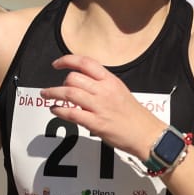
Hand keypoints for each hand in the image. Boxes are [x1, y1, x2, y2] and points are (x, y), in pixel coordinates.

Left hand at [40, 54, 165, 159]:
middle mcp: (104, 91)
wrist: (146, 134)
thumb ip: (102, 84)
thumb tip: (81, 83)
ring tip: (46, 95)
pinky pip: (72, 113)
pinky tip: (55, 110)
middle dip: (60, 83)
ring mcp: (100, 107)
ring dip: (53, 94)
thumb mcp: (119, 91)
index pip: (85, 62)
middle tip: (55, 89)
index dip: (67, 60)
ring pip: (69, 93)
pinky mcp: (96, 123)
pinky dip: (59, 110)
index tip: (56, 64)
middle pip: (73, 78)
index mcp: (110, 80)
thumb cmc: (133, 114)